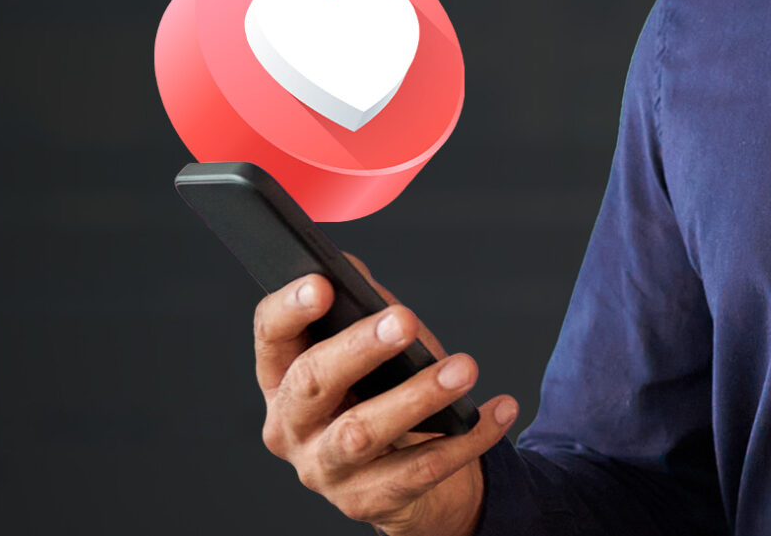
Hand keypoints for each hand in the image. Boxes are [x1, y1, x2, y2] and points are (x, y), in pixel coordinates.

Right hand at [255, 251, 521, 534]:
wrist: (411, 484)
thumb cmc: (385, 397)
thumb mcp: (373, 351)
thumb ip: (361, 309)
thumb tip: (353, 267)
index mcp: (282, 379)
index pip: (272, 337)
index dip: (290, 309)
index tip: (323, 283)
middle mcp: (291, 428)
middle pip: (312, 383)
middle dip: (359, 348)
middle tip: (405, 320)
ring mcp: (326, 470)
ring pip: (361, 433)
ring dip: (417, 396)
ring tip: (464, 369)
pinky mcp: (368, 502)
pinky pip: (421, 469)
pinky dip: (466, 438)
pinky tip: (499, 410)